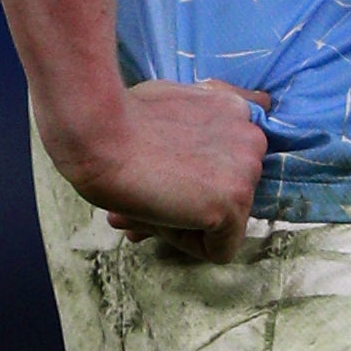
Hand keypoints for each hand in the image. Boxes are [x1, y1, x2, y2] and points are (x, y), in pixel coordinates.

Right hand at [47, 77, 269, 258]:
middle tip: (143, 194)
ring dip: (181, 222)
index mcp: (237, 110)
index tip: (159, 175)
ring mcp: (248, 171)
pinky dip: (186, 245)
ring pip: (223, 225)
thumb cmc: (118, 119)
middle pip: (226, 197)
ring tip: (143, 200)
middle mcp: (253, 138)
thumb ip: (198, 125)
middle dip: (186, 204)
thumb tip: (208, 164)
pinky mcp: (234, 203)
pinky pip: (219, 249)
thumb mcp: (169, 101)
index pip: (231, 165)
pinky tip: (157, 215)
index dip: (193, 180)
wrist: (98, 131)